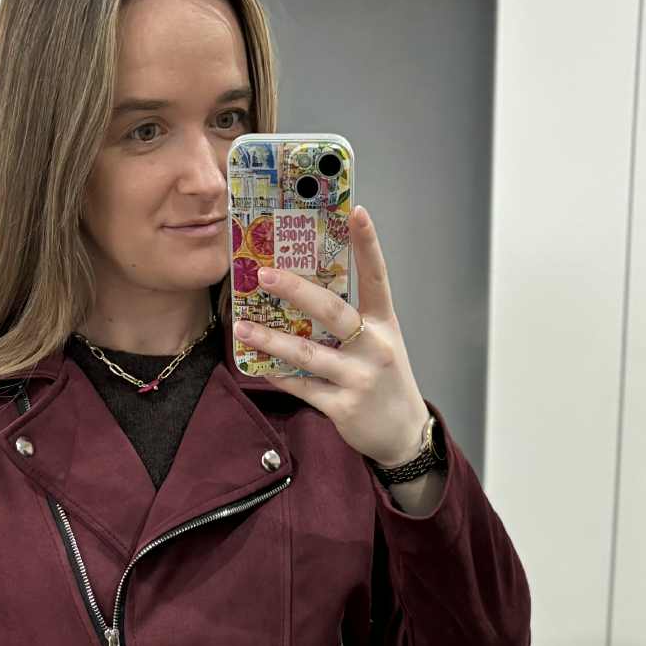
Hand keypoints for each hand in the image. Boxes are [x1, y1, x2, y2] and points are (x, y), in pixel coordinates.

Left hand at [231, 205, 430, 469]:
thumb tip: (302, 296)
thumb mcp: (379, 344)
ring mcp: (359, 377)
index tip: (357, 211)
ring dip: (270, 339)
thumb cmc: (385, 381)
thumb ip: (351, 322)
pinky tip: (257, 365)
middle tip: (263, 275)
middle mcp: (374, 346)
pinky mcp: (343, 406)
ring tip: (242, 327)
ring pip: (307, 353)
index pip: (378, 276)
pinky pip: (302, 387)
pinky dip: (278, 375)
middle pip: (332, 311)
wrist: (404, 434)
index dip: (368, 243)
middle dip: (295, 290)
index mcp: (384, 324)